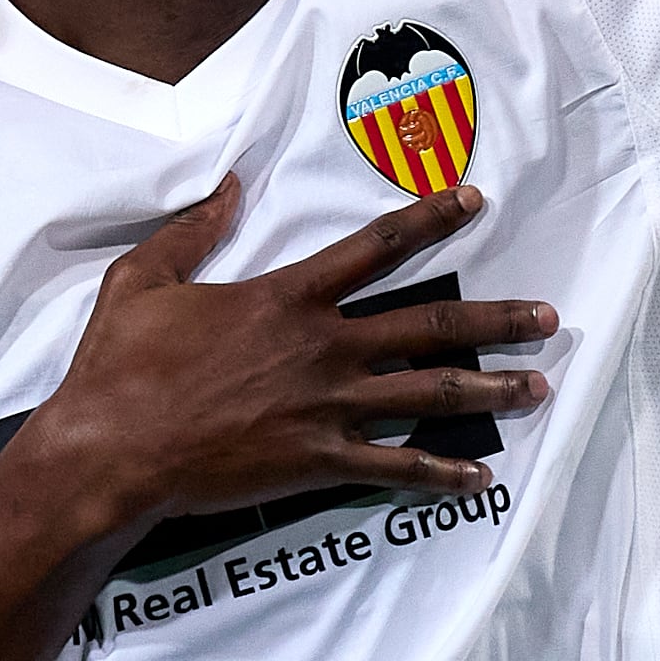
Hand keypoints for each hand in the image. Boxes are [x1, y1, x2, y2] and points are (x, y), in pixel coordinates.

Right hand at [0, 177, 553, 540]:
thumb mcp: (143, 279)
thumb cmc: (121, 365)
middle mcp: (322, 347)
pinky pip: (396, 468)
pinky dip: (443, 472)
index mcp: (286, 297)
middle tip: (547, 316)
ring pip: (429, 394)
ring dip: (491, 388)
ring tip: (539, 386)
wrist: (112, 449)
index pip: (376, 247)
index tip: (473, 201)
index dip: (430, 218)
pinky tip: (481, 475)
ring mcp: (327, 408)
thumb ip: (192, 230)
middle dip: (496, 318)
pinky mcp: (319, 462)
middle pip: (429, 324)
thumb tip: (227, 185)